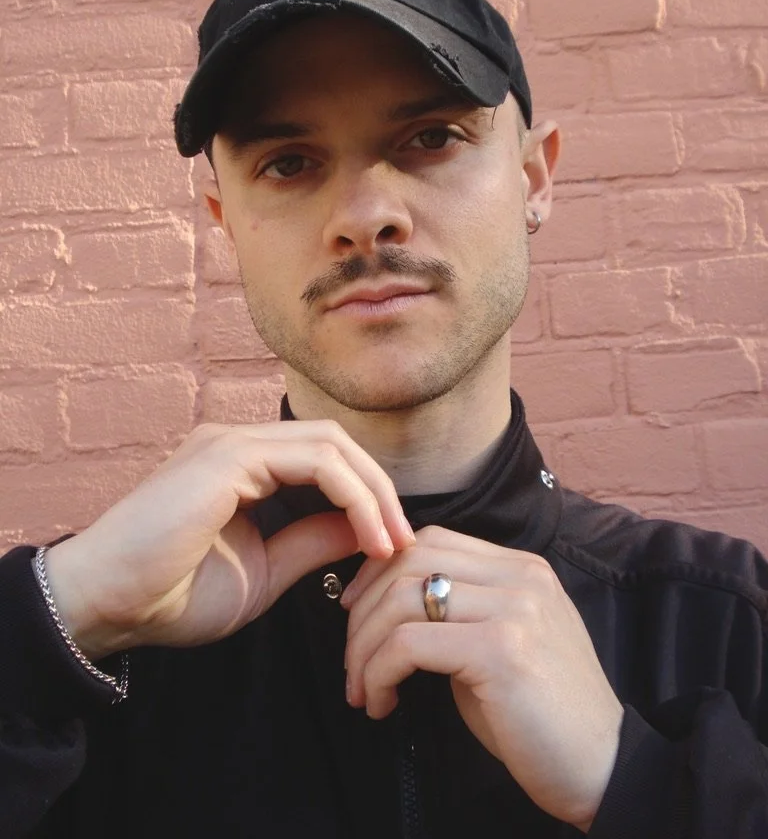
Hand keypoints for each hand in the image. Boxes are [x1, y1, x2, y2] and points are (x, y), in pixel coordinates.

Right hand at [45, 420, 413, 657]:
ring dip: (372, 492)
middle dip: (380, 490)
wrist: (109, 606)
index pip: (325, 460)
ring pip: (330, 444)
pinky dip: (351, 495)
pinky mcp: (228, 455)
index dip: (367, 498)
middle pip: (336, 443)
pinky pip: (313, 461)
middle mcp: (239, 444)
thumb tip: (366, 530)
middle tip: (405, 542)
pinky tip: (367, 535)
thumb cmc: (173, 595)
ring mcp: (232, 443)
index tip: (393, 547)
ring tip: (393, 543)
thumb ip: (313, 542)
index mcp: (244, 467)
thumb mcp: (267, 571)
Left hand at [341, 526, 622, 831]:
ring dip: (364, 647)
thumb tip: (389, 604)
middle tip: (352, 659)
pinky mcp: (500, 649)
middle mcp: (520, 577)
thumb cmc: (542, 716)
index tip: (355, 611)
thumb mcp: (501, 644)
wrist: (603, 768)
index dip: (381, 570)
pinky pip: (408, 643)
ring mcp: (514, 608)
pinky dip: (379, 672)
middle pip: (410, 559)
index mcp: (522, 569)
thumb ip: (461, 612)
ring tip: (362, 688)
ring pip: (402, 599)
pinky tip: (382, 703)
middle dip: (363, 608)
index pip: (432, 540)